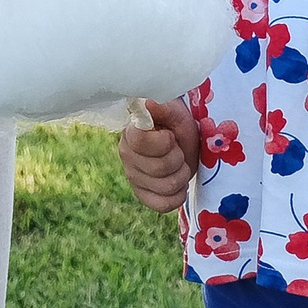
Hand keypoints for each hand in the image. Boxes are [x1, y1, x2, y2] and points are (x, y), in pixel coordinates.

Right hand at [117, 97, 197, 211]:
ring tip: (178, 164)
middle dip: (178, 159)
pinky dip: (178, 195)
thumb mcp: (175, 112)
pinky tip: (178, 183)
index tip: (170, 135)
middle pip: (159, 168)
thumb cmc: (176, 124)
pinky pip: (163, 204)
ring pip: (165, 187)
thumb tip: (148, 103)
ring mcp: (133, 177)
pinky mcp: (143, 195)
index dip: (164, 142)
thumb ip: (162, 108)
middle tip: (177, 150)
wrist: (180, 142)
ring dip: (181, 175)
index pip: (142, 143)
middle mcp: (126, 156)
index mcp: (130, 133)